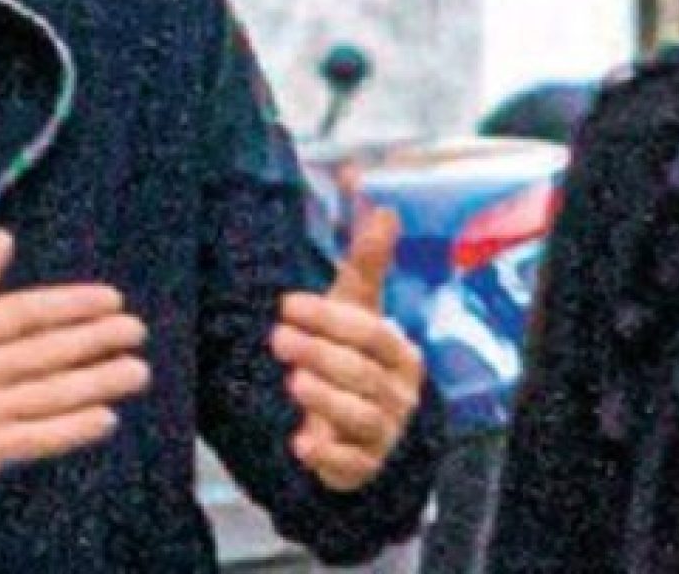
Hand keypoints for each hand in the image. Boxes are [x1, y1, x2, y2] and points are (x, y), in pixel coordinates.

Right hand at [0, 230, 149, 500]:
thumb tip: (3, 237)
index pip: (20, 314)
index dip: (69, 304)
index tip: (112, 299)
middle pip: (38, 353)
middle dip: (93, 340)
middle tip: (136, 330)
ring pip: (41, 396)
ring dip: (94, 384)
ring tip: (136, 371)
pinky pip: (29, 439)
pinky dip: (69, 430)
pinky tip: (105, 417)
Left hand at [271, 204, 422, 491]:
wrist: (369, 431)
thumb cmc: (359, 358)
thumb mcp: (360, 312)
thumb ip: (368, 265)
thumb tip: (387, 211)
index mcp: (401, 353)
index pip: (370, 332)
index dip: (330, 318)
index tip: (287, 305)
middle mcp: (399, 394)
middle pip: (362, 372)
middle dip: (319, 353)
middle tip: (278, 338)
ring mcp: (385, 433)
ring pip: (359, 415)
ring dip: (325, 398)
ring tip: (292, 381)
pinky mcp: (365, 467)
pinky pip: (351, 463)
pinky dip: (327, 454)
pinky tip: (301, 443)